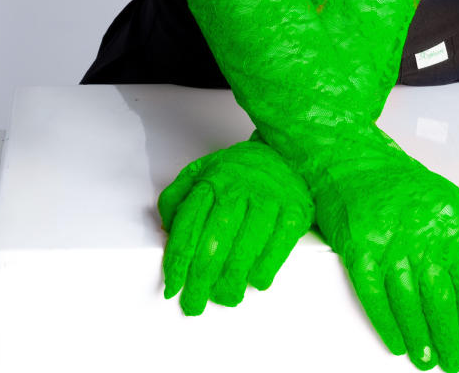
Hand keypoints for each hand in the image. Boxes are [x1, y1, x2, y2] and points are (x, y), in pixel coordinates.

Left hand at [157, 136, 313, 313]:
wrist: (286, 155)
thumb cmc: (240, 171)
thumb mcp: (204, 171)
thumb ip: (180, 196)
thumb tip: (165, 227)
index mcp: (213, 180)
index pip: (188, 225)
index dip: (178, 261)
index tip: (173, 285)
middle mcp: (238, 188)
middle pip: (213, 244)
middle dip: (200, 282)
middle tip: (194, 303)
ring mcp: (267, 200)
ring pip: (244, 252)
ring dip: (230, 284)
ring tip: (224, 297)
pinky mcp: (293, 212)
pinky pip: (276, 250)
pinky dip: (263, 272)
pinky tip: (253, 281)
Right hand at [312, 136, 458, 371]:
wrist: (351, 158)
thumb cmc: (399, 180)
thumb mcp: (452, 193)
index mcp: (448, 224)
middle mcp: (420, 235)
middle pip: (441, 300)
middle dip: (451, 337)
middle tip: (455, 361)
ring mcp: (387, 244)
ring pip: (409, 303)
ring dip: (421, 337)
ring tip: (428, 359)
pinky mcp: (357, 249)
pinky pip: (373, 295)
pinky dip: (386, 323)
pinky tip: (396, 341)